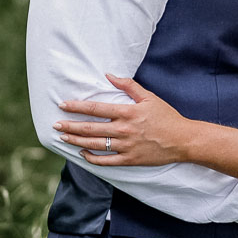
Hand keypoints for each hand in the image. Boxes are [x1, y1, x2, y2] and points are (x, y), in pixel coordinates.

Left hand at [55, 74, 189, 165]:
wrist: (182, 140)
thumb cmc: (166, 116)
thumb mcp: (149, 97)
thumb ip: (128, 85)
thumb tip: (109, 75)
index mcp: (127, 112)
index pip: (96, 109)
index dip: (77, 107)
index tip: (63, 105)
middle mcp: (124, 130)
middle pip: (91, 128)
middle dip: (70, 125)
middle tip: (55, 124)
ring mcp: (126, 147)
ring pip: (95, 144)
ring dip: (76, 140)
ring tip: (63, 136)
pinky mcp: (130, 160)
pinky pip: (106, 161)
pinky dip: (92, 158)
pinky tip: (82, 153)